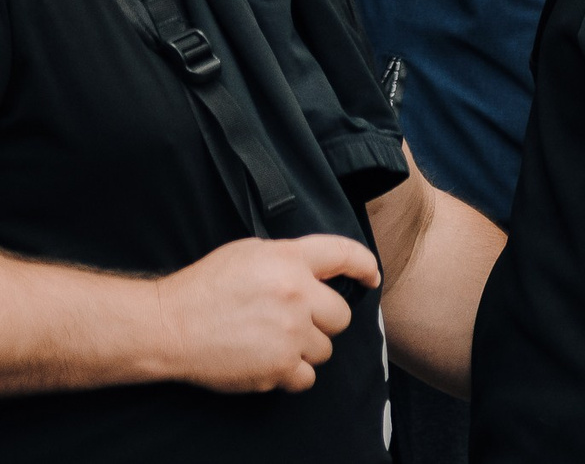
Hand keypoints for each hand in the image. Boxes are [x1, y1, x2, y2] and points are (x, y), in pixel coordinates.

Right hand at [154, 234, 378, 393]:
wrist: (167, 326)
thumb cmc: (203, 288)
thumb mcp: (248, 252)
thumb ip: (288, 258)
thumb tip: (316, 269)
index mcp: (289, 260)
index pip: (346, 255)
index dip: (365, 267)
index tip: (370, 278)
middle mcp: (296, 295)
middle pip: (341, 316)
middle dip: (323, 321)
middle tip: (296, 322)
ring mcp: (289, 333)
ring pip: (325, 349)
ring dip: (306, 349)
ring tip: (274, 342)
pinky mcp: (277, 367)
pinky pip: (307, 378)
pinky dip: (293, 375)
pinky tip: (273, 364)